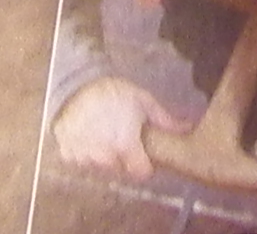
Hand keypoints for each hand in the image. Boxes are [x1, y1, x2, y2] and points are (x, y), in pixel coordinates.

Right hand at [52, 78, 166, 180]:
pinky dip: (84, 153)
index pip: (141, 174)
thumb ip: (165, 120)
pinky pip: (80, 162)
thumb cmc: (113, 92)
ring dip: (102, 156)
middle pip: (120, 170)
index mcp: (126, 146)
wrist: (76, 83)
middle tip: (119, 136)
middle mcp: (104, 157)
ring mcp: (84, 157)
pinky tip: (87, 135)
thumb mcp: (142, 101)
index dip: (144, 165)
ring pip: (100, 167)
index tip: (141, 154)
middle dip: (123, 158)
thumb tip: (189, 127)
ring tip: (102, 132)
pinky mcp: (68, 154)